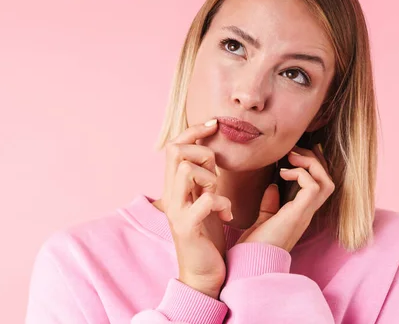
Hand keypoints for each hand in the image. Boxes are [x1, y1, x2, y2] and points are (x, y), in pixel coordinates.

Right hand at [160, 118, 232, 298]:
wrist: (203, 274)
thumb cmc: (207, 236)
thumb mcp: (205, 199)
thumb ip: (204, 177)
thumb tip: (211, 153)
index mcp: (175, 186)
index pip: (174, 145)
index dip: (193, 129)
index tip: (214, 124)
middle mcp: (171, 195)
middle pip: (175, 151)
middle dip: (201, 152)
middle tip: (216, 173)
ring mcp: (176, 211)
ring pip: (185, 170)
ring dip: (209, 177)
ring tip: (217, 194)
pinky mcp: (186, 228)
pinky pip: (203, 201)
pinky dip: (220, 204)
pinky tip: (226, 216)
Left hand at [235, 144, 333, 252]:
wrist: (251, 262)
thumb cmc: (256, 245)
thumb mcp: (264, 219)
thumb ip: (270, 203)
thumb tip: (273, 186)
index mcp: (301, 212)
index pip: (319, 184)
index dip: (312, 165)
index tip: (293, 155)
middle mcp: (307, 212)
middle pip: (327, 179)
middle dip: (313, 160)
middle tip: (293, 152)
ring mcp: (305, 213)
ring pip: (326, 182)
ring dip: (311, 164)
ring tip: (291, 158)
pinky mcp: (299, 213)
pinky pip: (313, 186)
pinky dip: (301, 174)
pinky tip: (283, 174)